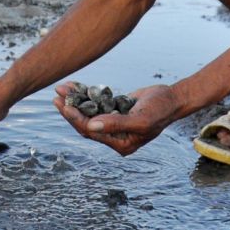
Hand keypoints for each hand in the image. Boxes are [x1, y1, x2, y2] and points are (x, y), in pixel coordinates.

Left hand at [54, 82, 181, 156]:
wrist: (173, 98)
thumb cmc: (160, 110)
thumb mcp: (140, 119)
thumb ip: (116, 123)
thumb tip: (91, 126)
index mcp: (121, 144)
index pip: (92, 132)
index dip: (75, 119)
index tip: (63, 106)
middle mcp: (115, 136)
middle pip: (86, 124)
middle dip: (70, 109)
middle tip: (56, 96)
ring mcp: (114, 123)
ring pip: (88, 112)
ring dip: (75, 100)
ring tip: (61, 88)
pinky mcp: (114, 110)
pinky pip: (96, 104)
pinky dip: (85, 94)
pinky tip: (74, 85)